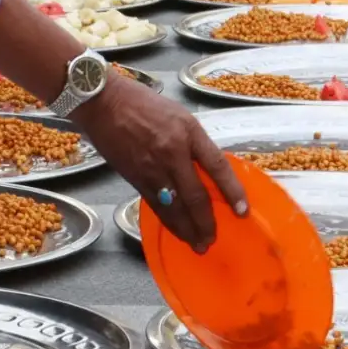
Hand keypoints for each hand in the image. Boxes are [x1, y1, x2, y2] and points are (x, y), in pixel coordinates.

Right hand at [74, 73, 247, 250]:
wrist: (104, 103)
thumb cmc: (143, 103)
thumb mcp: (179, 116)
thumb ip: (194, 142)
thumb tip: (207, 169)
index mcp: (189, 133)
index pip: (217, 167)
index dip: (233, 191)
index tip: (243, 210)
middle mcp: (174, 153)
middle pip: (196, 196)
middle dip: (206, 222)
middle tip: (213, 239)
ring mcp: (153, 169)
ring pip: (175, 208)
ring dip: (188, 230)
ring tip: (198, 245)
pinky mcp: (136, 179)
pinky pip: (157, 206)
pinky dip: (168, 221)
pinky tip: (176, 230)